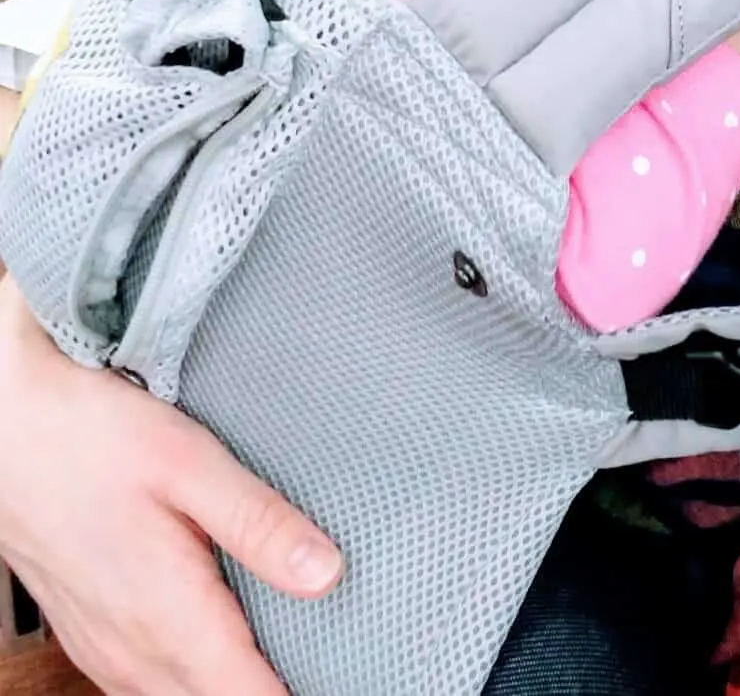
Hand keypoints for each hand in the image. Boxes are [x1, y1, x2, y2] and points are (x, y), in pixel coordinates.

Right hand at [0, 278, 342, 694]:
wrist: (9, 428)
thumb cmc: (89, 436)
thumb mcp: (188, 463)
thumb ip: (259, 523)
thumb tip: (328, 573)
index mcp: (171, 617)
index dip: (303, 694)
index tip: (347, 675)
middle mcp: (136, 652)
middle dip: (270, 690)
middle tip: (326, 659)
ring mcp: (108, 651)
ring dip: (231, 686)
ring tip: (284, 651)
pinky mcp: (93, 637)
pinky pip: (150, 684)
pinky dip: (192, 677)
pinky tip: (216, 641)